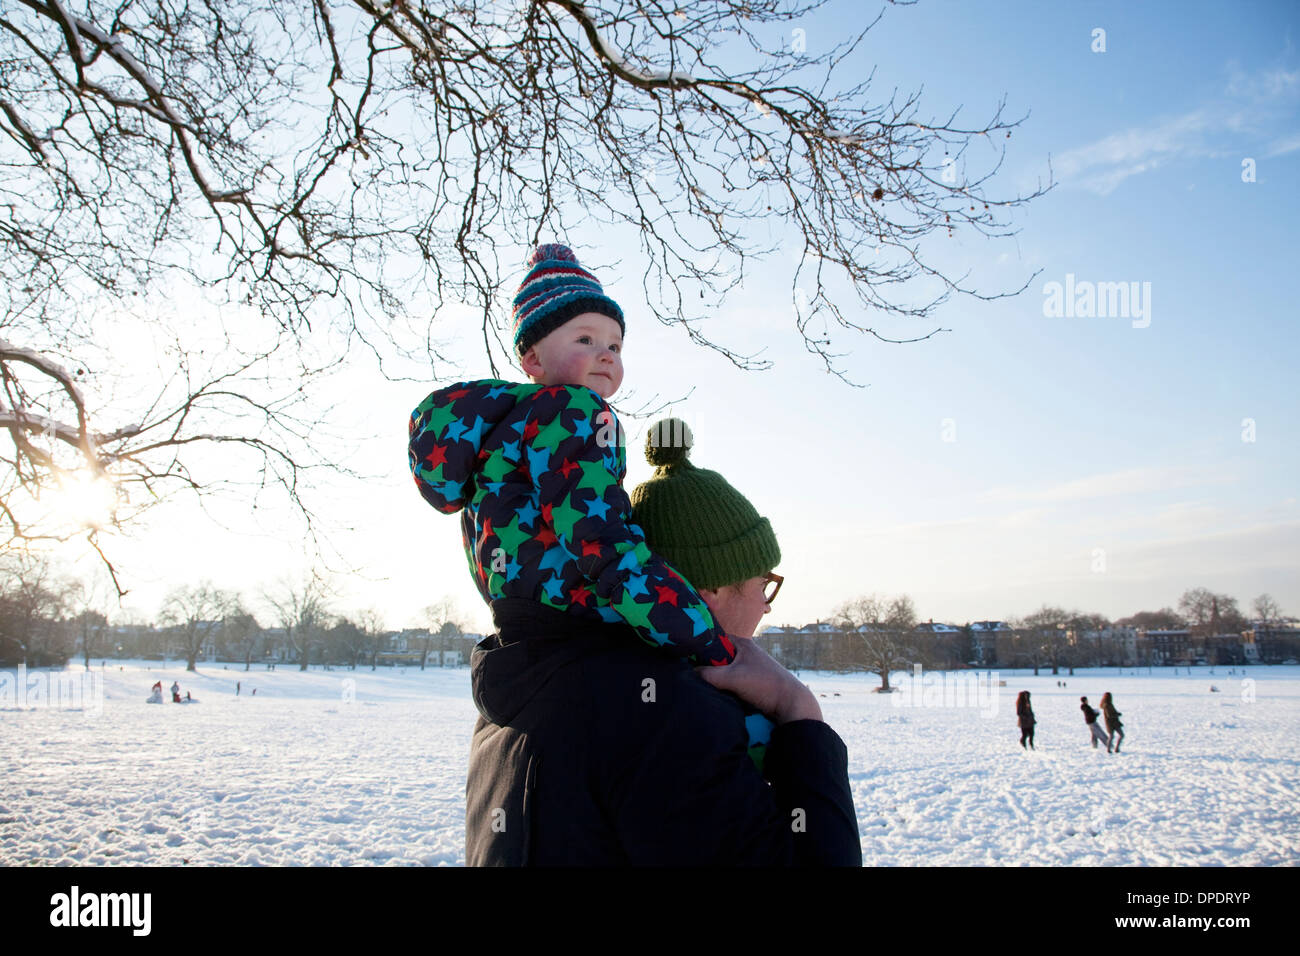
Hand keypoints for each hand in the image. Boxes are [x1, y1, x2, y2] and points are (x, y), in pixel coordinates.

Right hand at [696, 636, 821, 724]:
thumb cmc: (764, 685)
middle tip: (691, 672)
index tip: (684, 655)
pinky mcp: (751, 680)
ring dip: (715, 676)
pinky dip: (723, 684)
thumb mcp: (732, 678)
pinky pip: (730, 679)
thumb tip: (688, 673)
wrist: (790, 703)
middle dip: (705, 663)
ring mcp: (748, 666)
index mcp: (742, 643)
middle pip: (717, 655)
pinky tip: (715, 691)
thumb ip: (708, 674)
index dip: (699, 645)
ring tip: (702, 683)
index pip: (713, 638)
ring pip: (723, 668)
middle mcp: (745, 651)